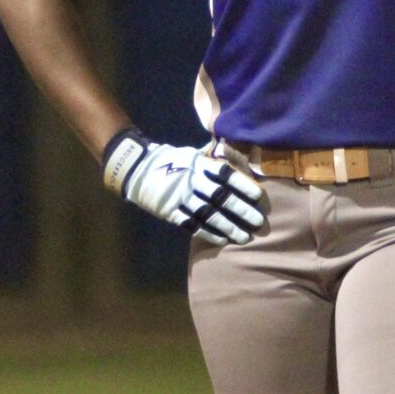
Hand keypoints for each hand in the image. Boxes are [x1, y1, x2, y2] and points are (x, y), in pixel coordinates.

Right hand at [103, 128, 265, 245]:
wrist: (136, 168)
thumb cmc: (170, 160)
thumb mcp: (191, 153)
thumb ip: (212, 160)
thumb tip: (239, 158)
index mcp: (197, 164)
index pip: (224, 174)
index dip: (242, 184)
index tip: (258, 196)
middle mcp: (190, 181)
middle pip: (220, 197)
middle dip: (240, 210)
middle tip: (258, 221)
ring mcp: (179, 198)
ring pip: (208, 214)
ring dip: (227, 226)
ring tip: (244, 237)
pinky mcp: (170, 212)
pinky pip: (191, 225)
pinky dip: (207, 233)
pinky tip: (222, 240)